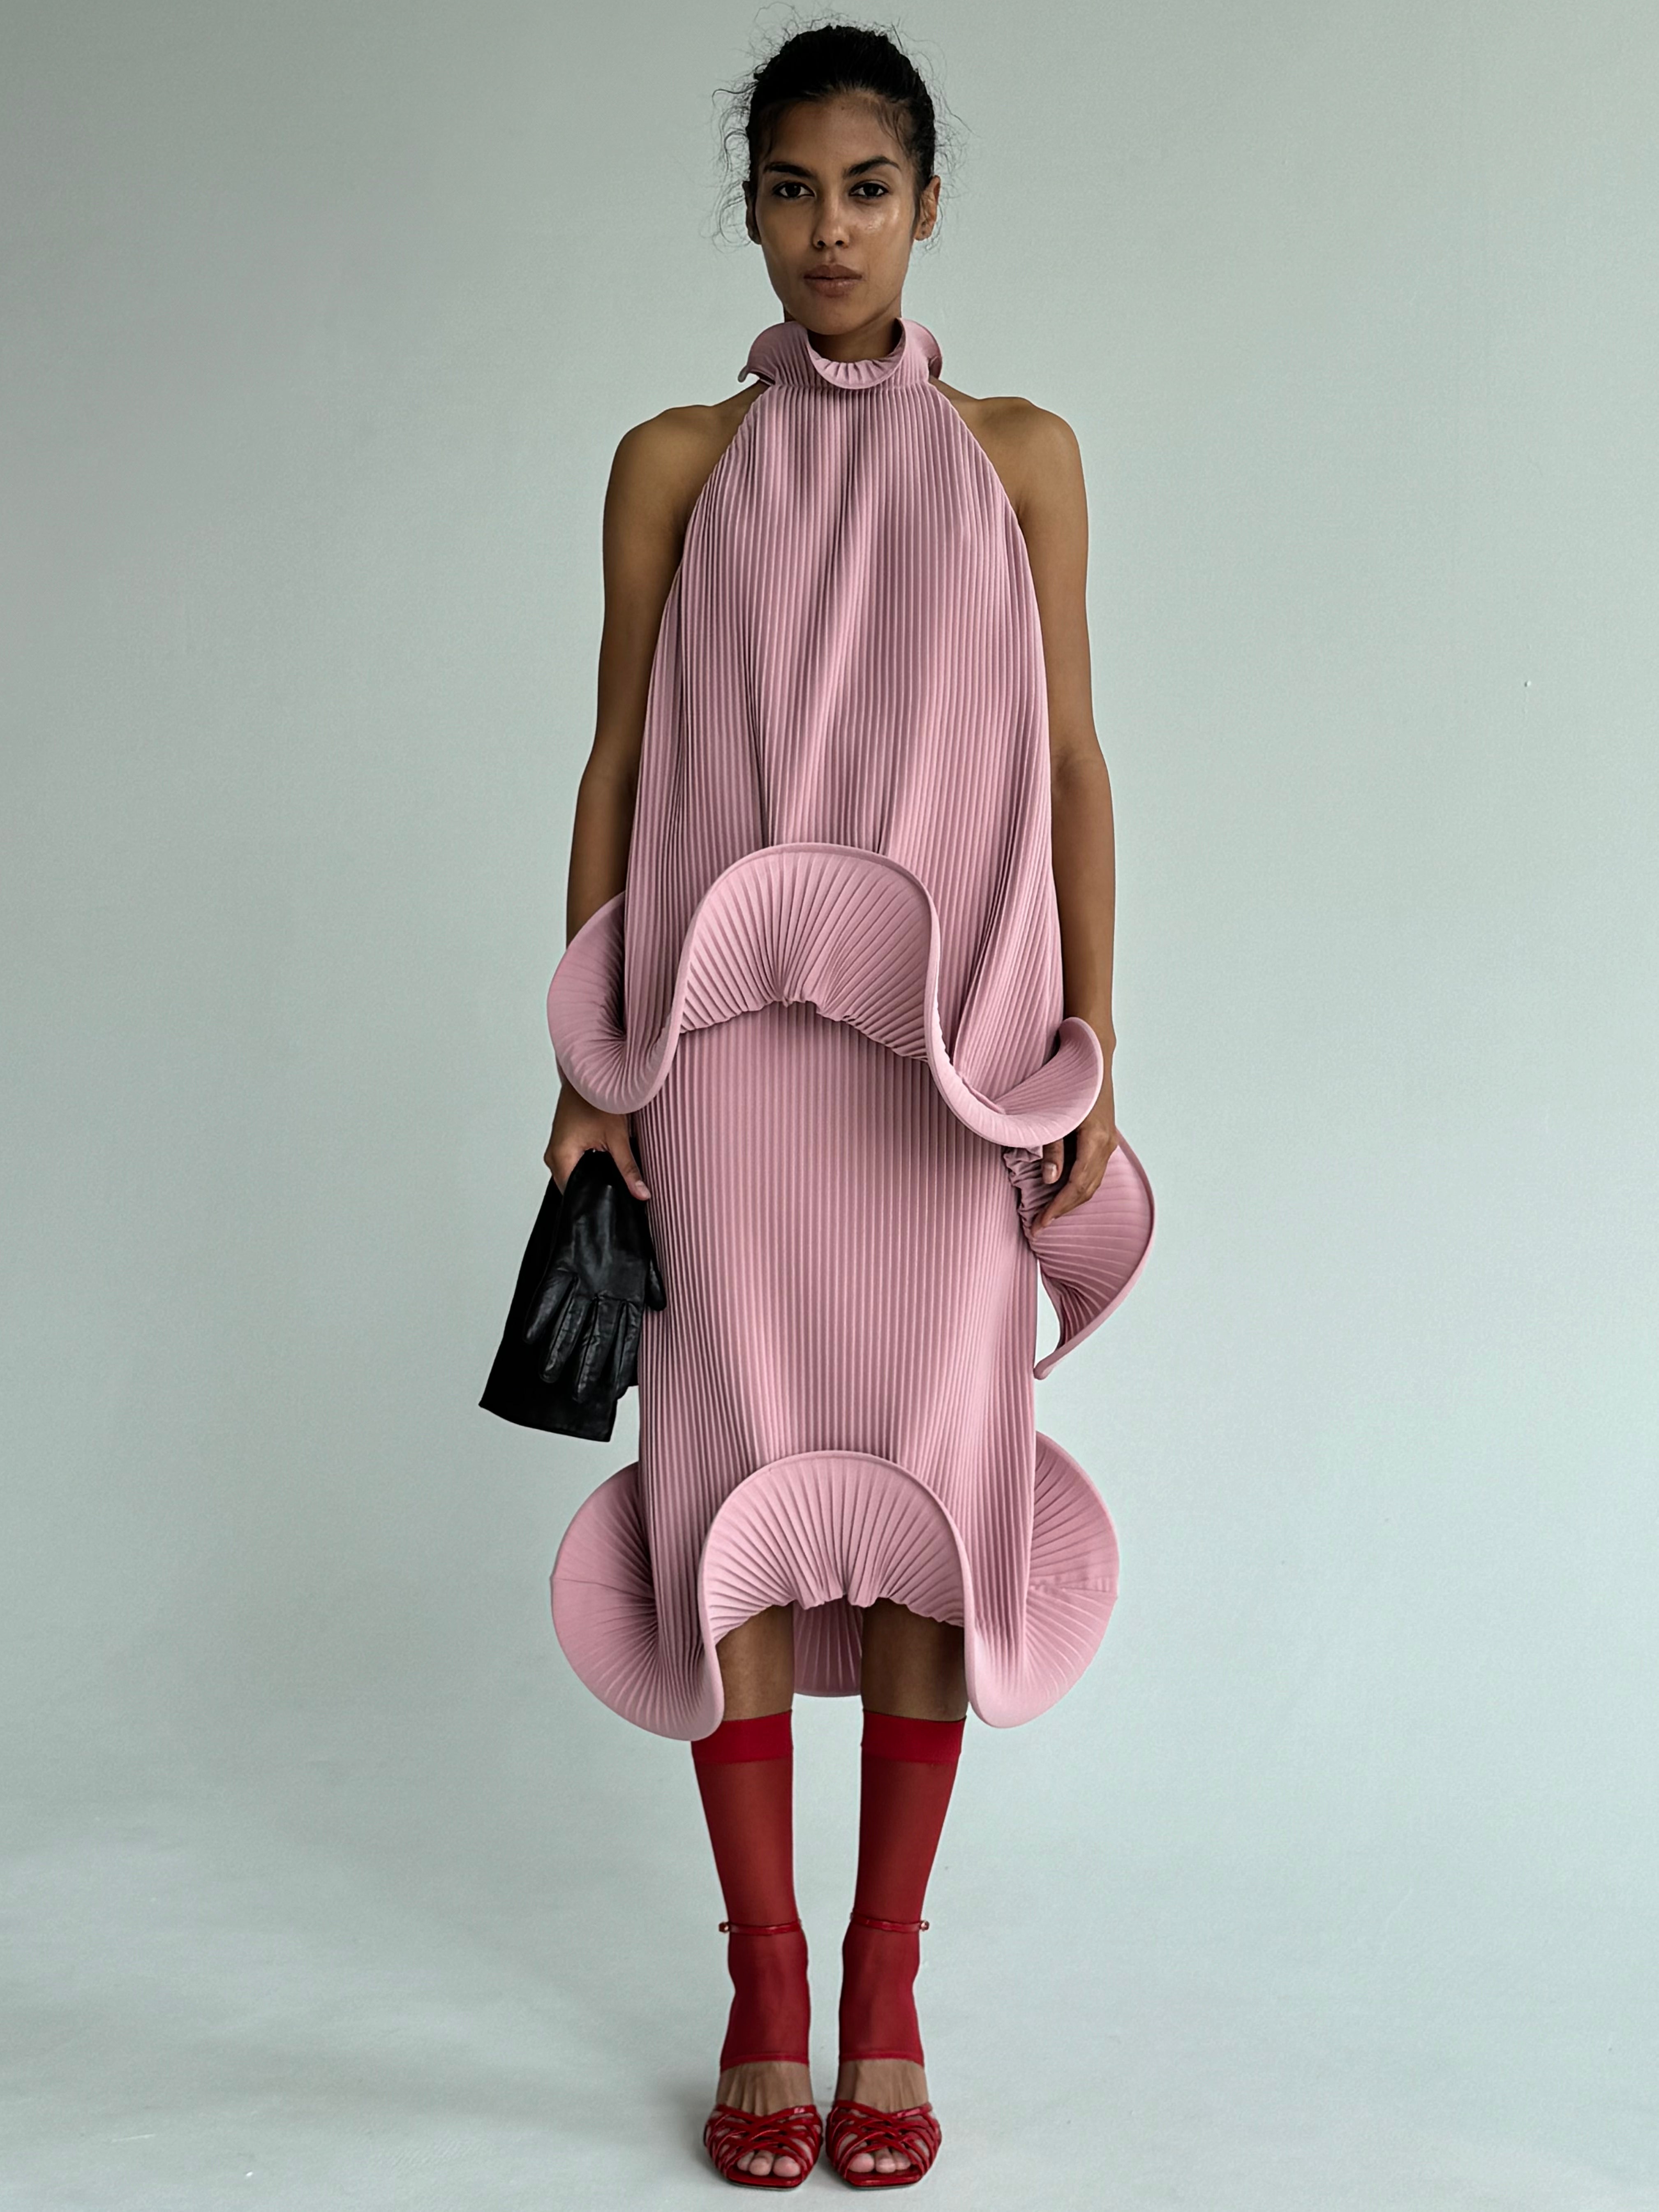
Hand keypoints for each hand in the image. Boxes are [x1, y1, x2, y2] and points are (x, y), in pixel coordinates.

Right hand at [545, 1080, 650, 1200]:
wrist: (589, 1073)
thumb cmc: (596, 1098)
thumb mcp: (617, 1137)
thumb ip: (629, 1169)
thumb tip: (641, 1193)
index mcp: (561, 1156)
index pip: (573, 1194)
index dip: (593, 1201)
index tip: (611, 1203)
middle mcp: (553, 1155)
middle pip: (572, 1187)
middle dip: (593, 1189)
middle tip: (615, 1185)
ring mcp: (555, 1149)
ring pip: (572, 1175)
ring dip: (589, 1176)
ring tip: (608, 1169)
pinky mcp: (561, 1143)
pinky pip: (571, 1163)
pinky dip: (586, 1165)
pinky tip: (601, 1159)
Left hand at [1030, 1073, 1118, 1233]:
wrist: (1093, 1057)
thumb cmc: (1070, 1082)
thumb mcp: (1055, 1116)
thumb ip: (1052, 1148)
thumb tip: (1049, 1180)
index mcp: (1095, 1139)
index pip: (1077, 1185)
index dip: (1058, 1207)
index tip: (1040, 1223)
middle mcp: (1107, 1144)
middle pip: (1087, 1189)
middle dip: (1063, 1209)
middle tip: (1039, 1226)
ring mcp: (1109, 1142)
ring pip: (1092, 1182)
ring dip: (1071, 1200)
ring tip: (1048, 1214)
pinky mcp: (1105, 1138)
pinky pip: (1094, 1171)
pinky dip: (1078, 1186)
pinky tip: (1062, 1192)